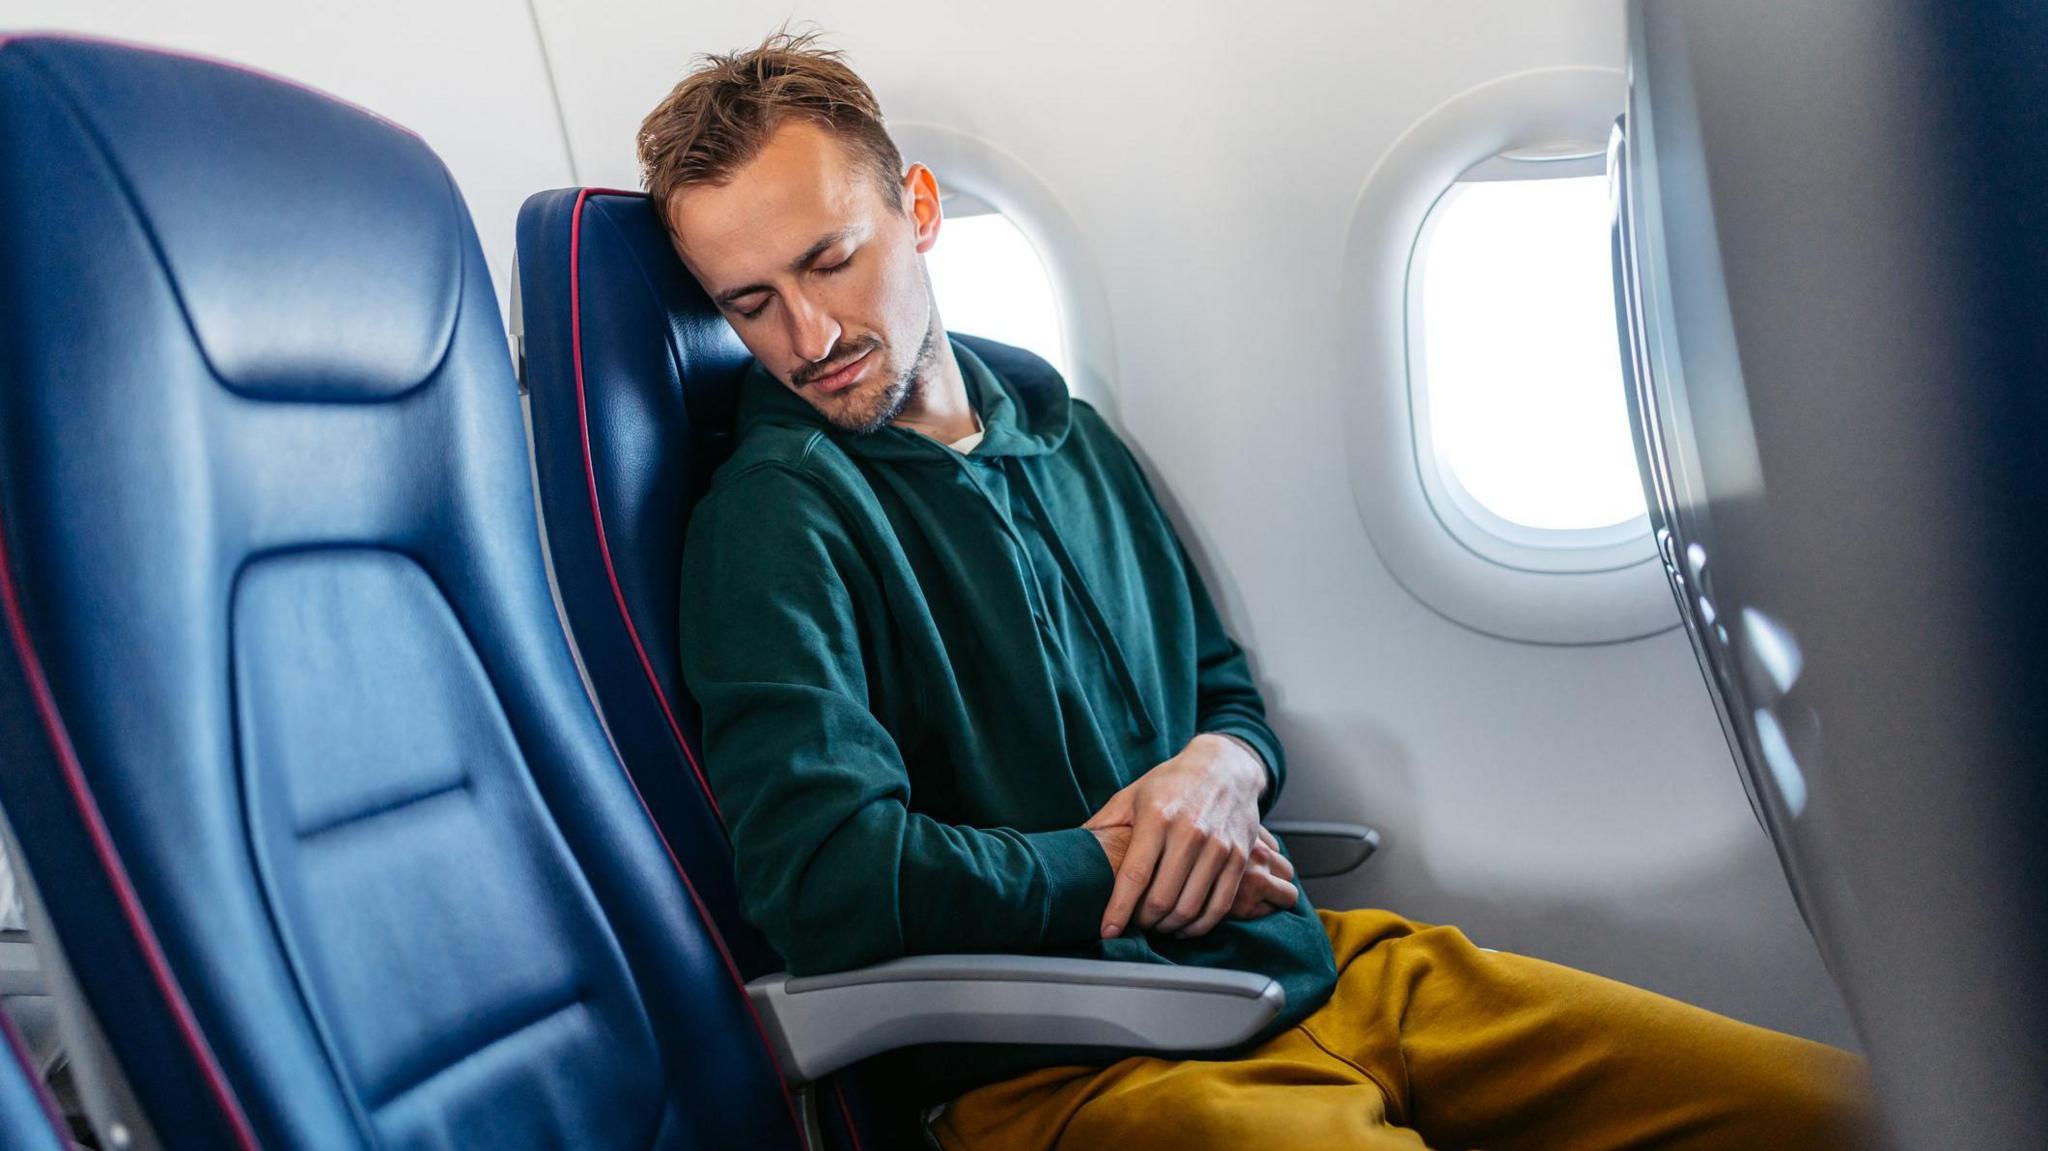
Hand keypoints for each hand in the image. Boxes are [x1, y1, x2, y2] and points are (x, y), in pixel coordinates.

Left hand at [1083, 734, 1273, 939]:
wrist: (1225, 767)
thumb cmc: (1171, 783)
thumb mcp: (1132, 795)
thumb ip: (1103, 824)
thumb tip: (1069, 850)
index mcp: (1157, 817)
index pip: (1134, 875)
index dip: (1119, 909)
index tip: (1107, 930)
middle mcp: (1189, 833)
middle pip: (1162, 898)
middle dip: (1143, 921)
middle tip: (1135, 924)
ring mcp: (1218, 846)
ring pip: (1190, 907)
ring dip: (1169, 927)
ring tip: (1157, 926)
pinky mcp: (1239, 858)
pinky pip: (1219, 905)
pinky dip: (1200, 925)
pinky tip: (1185, 926)